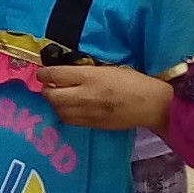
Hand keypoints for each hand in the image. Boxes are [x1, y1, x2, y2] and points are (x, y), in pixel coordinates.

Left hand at [36, 64, 174, 129]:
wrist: (151, 104)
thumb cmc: (132, 81)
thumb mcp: (107, 68)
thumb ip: (84, 71)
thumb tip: (65, 73)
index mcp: (90, 76)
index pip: (56, 75)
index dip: (44, 74)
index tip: (42, 74)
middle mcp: (85, 94)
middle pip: (52, 95)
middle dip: (46, 91)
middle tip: (49, 86)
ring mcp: (88, 112)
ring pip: (58, 110)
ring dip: (55, 103)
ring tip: (59, 98)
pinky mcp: (93, 124)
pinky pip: (70, 120)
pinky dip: (65, 113)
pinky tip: (69, 109)